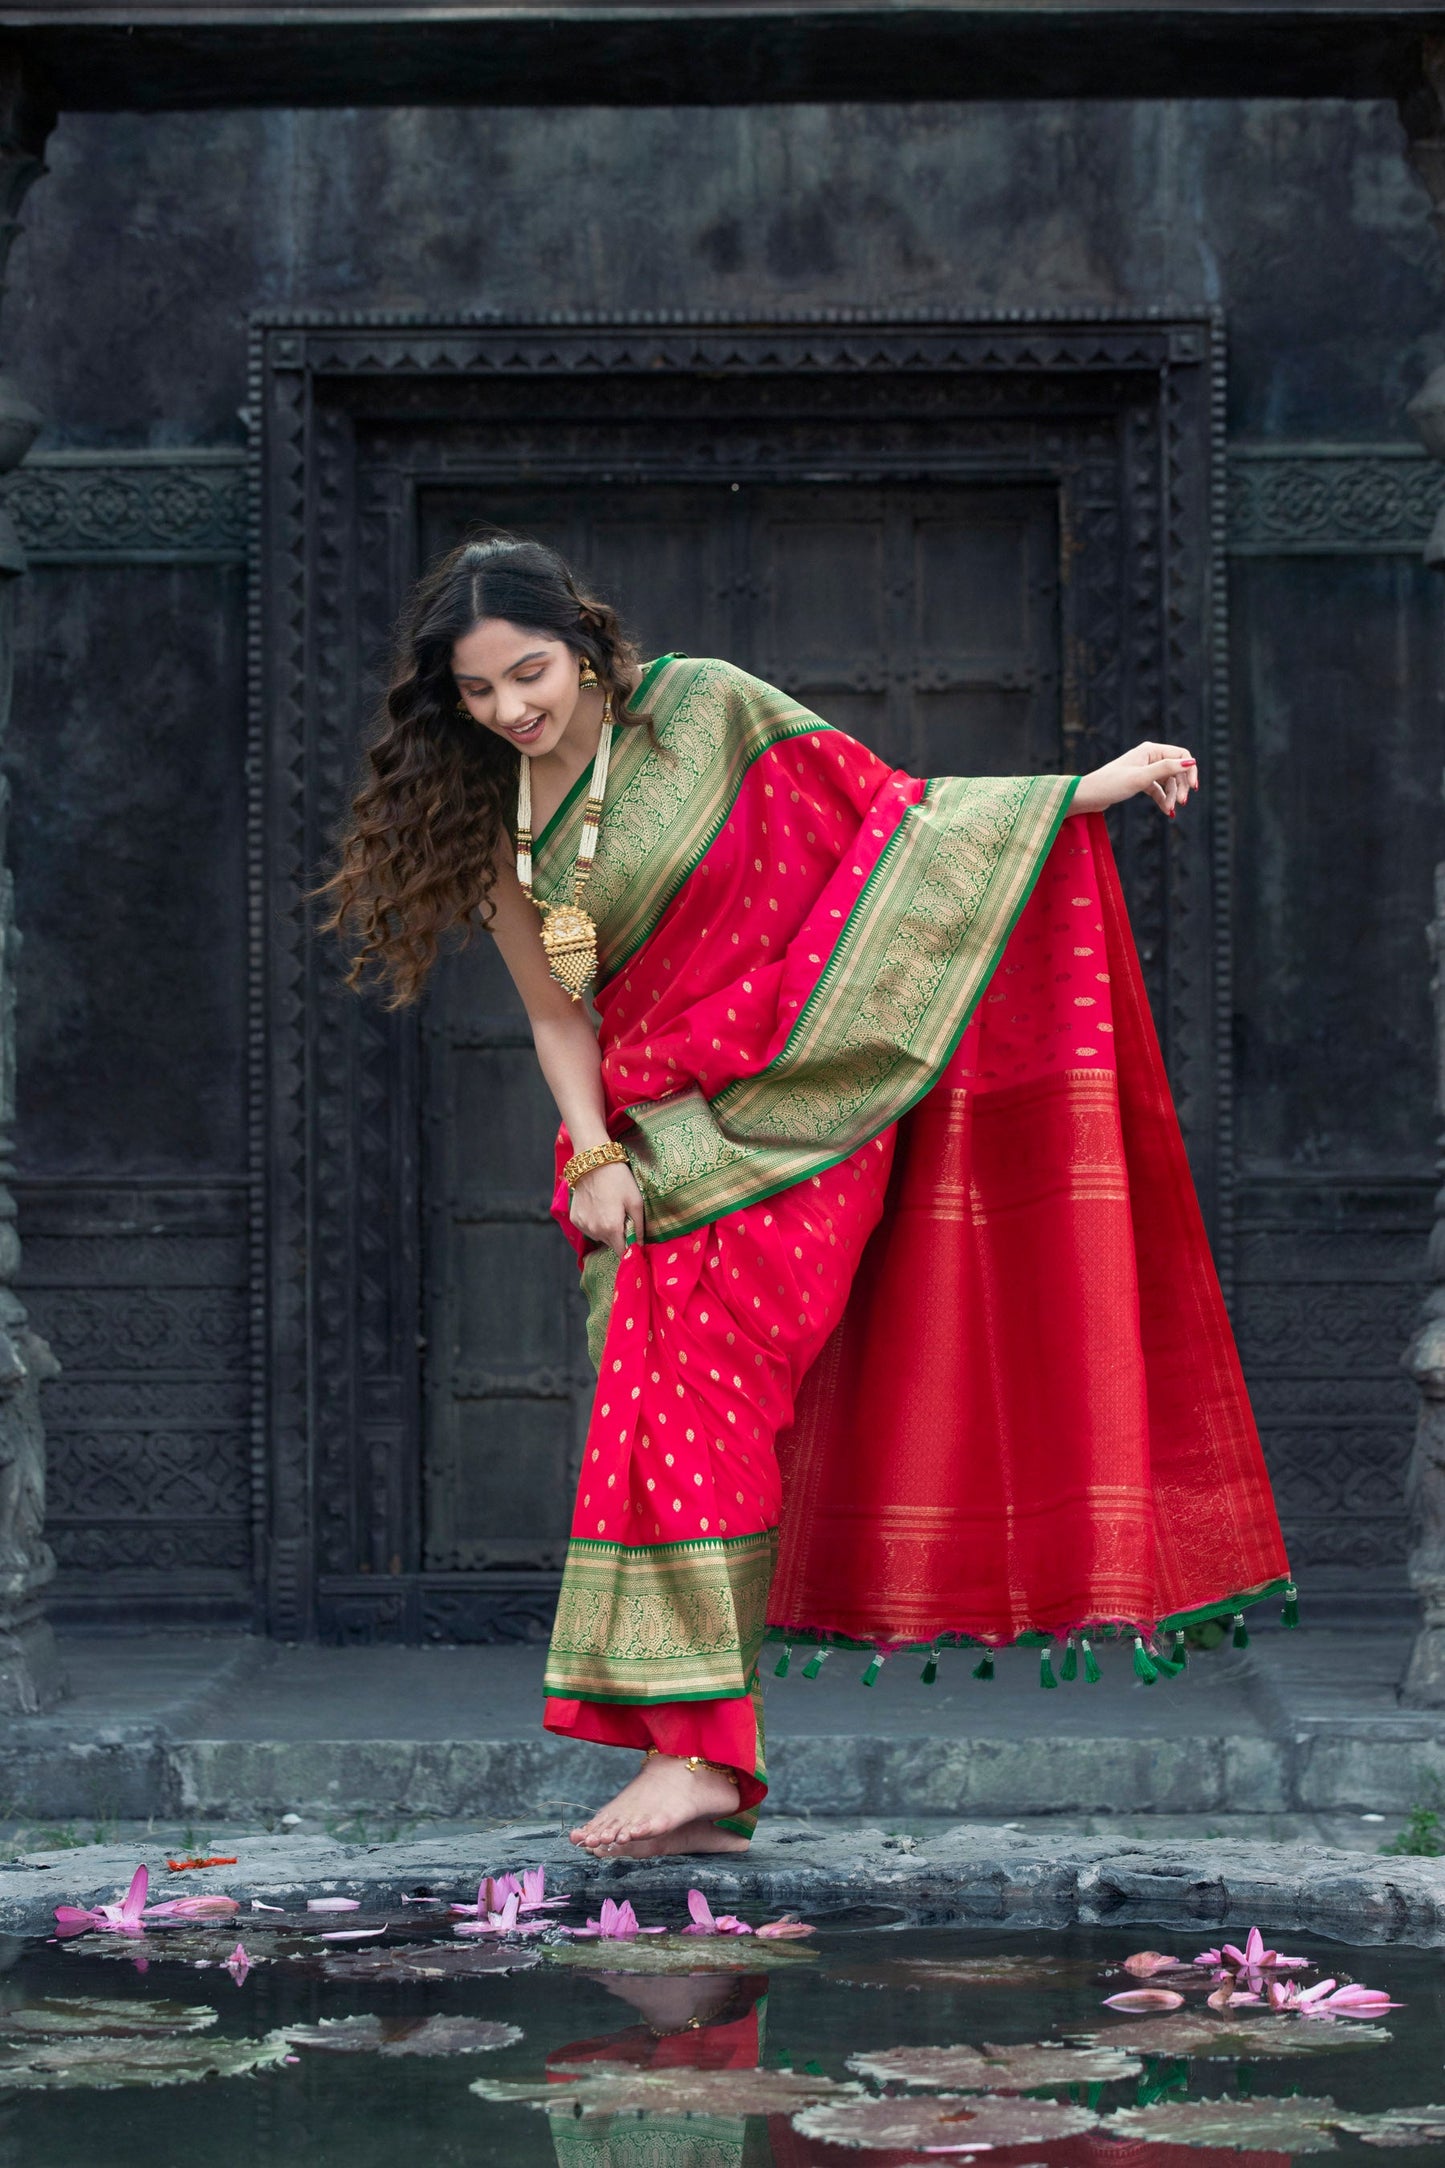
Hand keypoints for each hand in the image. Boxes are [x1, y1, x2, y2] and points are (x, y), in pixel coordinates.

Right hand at [570, 1158, 646, 1257]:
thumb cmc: (618, 1179)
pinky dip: (594, 1223)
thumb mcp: (636, 1201)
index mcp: (612, 1228)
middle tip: (624, 1217)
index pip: (623, 1252)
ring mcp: (582, 1225)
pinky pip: (588, 1228)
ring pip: (599, 1237)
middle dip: (620, 1236)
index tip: (636, 1240)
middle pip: (611, 1244)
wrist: (593, 1162)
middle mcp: (594, 1230)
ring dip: (606, 1230)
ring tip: (610, 1209)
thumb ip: (639, 1226)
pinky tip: (598, 1207)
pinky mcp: (574, 1218)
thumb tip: (640, 1245)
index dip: (631, 1248)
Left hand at [1070, 741, 1197, 818]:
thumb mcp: (1140, 778)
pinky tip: (1168, 811)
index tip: (1193, 789)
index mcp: (1150, 750)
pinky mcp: (1139, 781)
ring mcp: (1144, 769)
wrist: (1088, 796)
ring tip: (1171, 810)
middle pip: (1176, 770)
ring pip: (1168, 781)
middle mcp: (1149, 757)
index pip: (1181, 755)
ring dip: (1172, 795)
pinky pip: (1158, 789)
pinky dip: (1163, 799)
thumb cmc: (1111, 784)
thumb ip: (1165, 769)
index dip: (1190, 771)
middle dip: (1180, 786)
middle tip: (1181, 803)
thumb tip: (1191, 762)